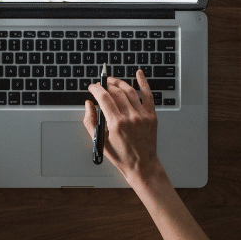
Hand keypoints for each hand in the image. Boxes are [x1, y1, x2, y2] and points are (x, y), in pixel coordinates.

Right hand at [83, 69, 163, 183]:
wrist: (142, 165)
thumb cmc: (120, 156)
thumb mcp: (99, 141)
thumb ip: (90, 121)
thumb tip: (88, 104)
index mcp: (116, 124)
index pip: (104, 98)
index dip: (96, 89)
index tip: (92, 87)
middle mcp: (131, 117)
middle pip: (116, 92)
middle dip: (105, 85)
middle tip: (100, 85)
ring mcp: (143, 115)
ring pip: (129, 91)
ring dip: (119, 83)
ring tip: (111, 81)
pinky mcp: (151, 116)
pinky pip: (148, 95)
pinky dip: (144, 83)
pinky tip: (139, 73)